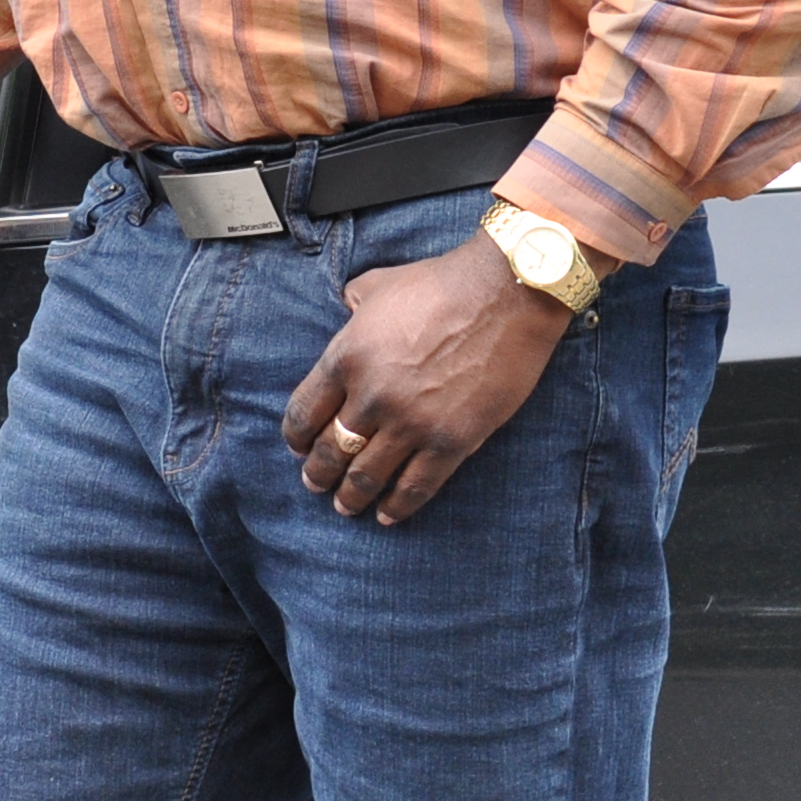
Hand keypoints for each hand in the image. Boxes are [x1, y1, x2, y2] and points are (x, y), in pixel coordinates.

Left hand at [278, 235, 574, 524]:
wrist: (504, 294)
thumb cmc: (440, 284)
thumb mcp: (377, 285)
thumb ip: (353, 307)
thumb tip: (346, 313)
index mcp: (346, 356)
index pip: (305, 411)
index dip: (297, 437)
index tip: (297, 448)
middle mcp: (371, 395)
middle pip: (332, 449)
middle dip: (319, 472)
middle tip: (315, 484)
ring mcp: (412, 422)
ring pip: (368, 475)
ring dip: (352, 496)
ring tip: (345, 506)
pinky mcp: (451, 441)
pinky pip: (417, 486)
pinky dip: (399, 506)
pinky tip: (388, 516)